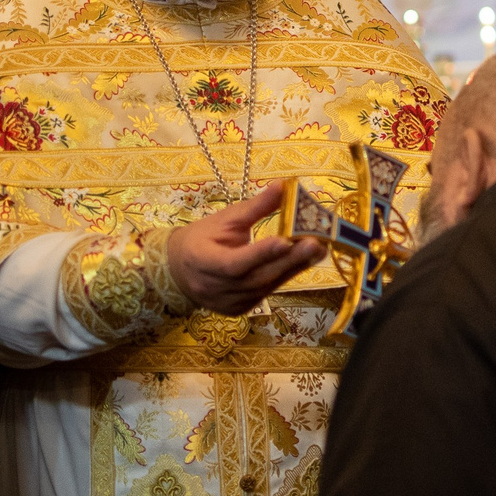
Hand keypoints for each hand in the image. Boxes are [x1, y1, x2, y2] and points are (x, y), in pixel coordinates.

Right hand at [165, 184, 323, 315]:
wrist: (178, 271)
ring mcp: (229, 303)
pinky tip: (303, 262)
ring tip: (317, 250)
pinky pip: (267, 291)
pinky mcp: (241, 309)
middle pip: (257, 277)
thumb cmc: (202, 239)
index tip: (285, 240)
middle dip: (289, 261)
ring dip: (293, 268)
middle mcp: (215, 289)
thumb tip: (282, 186)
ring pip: (266, 286)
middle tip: (315, 243)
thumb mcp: (224, 219)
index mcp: (202, 262)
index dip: (260, 254)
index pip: (234, 263)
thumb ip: (255, 208)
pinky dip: (285, 276)